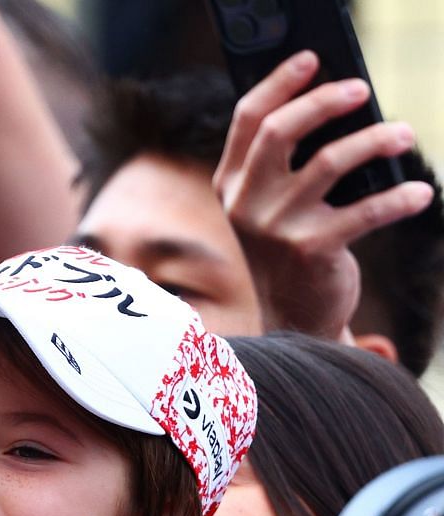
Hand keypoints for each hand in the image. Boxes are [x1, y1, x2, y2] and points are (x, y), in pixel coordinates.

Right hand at [215, 51, 436, 343]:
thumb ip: (285, 162)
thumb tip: (339, 104)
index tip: (312, 59)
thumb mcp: (271, 203)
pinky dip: (399, 199)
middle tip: (362, 89)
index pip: (247, 120)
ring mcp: (276, 227)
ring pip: (330, 162)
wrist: (290, 318)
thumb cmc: (290, 247)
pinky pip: (365, 211)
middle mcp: (246, 203)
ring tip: (404, 134)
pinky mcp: (312, 249)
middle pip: (280, 132)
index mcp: (230, 184)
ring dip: (375, 140)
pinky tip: (422, 194)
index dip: (279, 83)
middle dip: (324, 101)